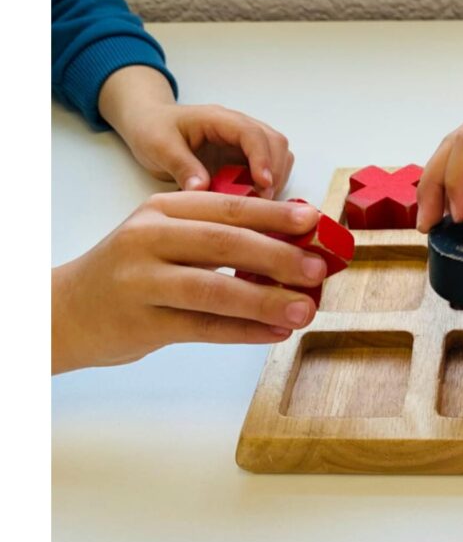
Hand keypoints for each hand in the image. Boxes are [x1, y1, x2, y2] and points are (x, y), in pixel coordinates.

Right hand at [52, 193, 328, 373]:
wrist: (66, 310)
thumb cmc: (132, 272)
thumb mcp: (166, 238)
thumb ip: (218, 236)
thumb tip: (293, 247)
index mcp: (163, 210)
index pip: (227, 207)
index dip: (274, 215)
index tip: (314, 222)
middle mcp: (148, 238)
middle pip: (224, 244)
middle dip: (278, 256)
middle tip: (318, 270)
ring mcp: (141, 281)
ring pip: (214, 289)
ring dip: (266, 301)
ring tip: (305, 310)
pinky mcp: (141, 323)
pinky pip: (203, 328)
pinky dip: (244, 332)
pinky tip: (275, 333)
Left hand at [98, 65, 293, 196]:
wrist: (148, 123)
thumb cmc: (152, 129)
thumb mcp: (159, 146)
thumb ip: (181, 166)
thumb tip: (202, 189)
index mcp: (218, 119)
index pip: (252, 134)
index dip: (262, 159)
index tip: (263, 184)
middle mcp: (238, 127)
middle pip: (275, 143)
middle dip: (275, 172)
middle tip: (262, 201)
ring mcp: (244, 142)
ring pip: (278, 155)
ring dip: (276, 179)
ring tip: (258, 202)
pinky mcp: (244, 157)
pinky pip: (268, 168)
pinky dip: (268, 184)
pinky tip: (252, 200)